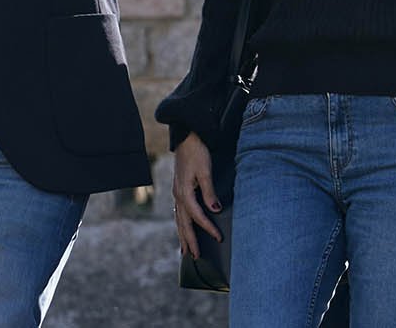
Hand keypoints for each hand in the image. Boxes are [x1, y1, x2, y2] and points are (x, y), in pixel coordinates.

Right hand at [172, 135, 223, 258]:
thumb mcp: (205, 170)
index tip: (218, 238)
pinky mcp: (179, 192)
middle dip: (190, 241)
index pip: (197, 216)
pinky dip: (181, 225)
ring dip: (183, 237)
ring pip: (179, 221)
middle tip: (196, 257)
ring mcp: (177, 195)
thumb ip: (209, 191)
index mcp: (184, 193)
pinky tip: (183, 231)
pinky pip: (179, 214)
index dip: (208, 228)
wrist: (187, 139)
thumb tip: (215, 210)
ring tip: (186, 252)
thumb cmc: (197, 153)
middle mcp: (178, 197)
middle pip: (184, 224)